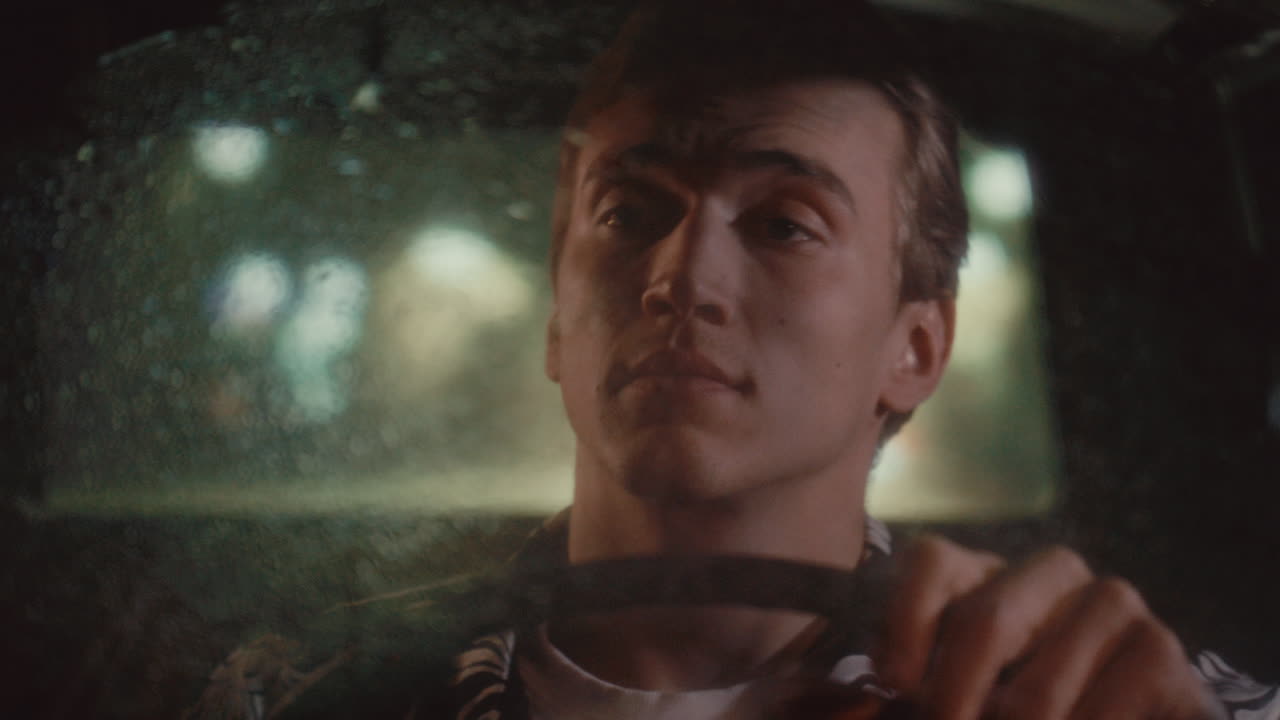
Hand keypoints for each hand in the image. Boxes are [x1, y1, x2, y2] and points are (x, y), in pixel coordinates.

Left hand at [865, 535, 1221, 719]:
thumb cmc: (1004, 711)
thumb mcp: (947, 698)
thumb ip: (908, 689)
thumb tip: (864, 697)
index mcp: (985, 577)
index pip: (931, 561)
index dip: (904, 622)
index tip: (897, 686)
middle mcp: (1050, 573)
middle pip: (985, 620)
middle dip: (953, 700)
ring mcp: (1111, 603)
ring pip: (1037, 693)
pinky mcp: (1160, 651)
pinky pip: (1100, 713)